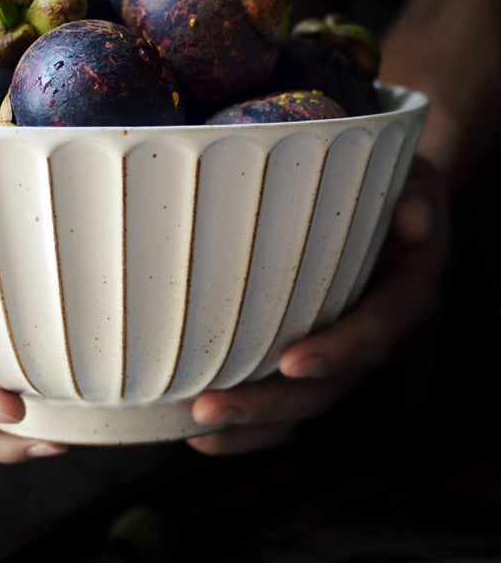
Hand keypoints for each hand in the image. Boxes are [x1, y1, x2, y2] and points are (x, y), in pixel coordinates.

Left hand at [187, 156, 449, 454]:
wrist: (386, 204)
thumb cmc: (388, 191)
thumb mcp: (411, 183)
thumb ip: (416, 200)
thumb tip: (413, 215)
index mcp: (401, 295)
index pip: (374, 331)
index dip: (338, 350)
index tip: (293, 362)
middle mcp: (371, 336)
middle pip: (326, 386)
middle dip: (269, 403)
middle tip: (211, 409)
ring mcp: (339, 353)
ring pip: (300, 402)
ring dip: (250, 422)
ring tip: (197, 427)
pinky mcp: (309, 355)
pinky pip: (283, 395)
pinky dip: (246, 418)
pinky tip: (200, 429)